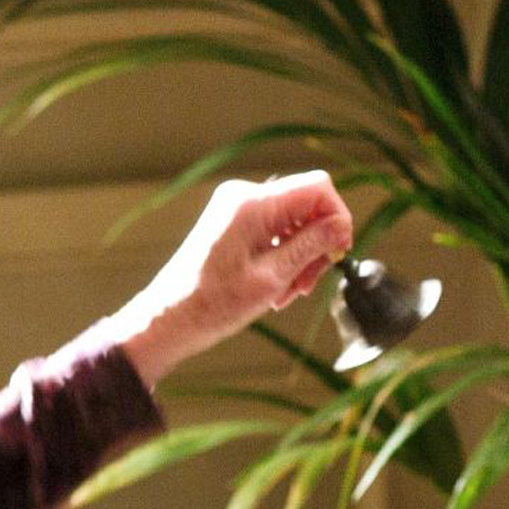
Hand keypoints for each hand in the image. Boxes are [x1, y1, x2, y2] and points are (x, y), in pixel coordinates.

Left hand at [103, 170, 353, 388]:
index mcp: (252, 203)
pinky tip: (273, 289)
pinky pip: (271, 233)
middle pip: (306, 207)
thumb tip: (341, 225)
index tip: (338, 254)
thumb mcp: (272, 277)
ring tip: (284, 295)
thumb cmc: (211, 304)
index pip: (318, 188)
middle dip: (314, 246)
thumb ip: (311, 246)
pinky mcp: (230, 226)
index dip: (337, 218)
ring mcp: (234, 210)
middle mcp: (242, 197)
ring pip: (291, 224)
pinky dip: (280, 259)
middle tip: (305, 287)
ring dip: (298, 259)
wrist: (166, 321)